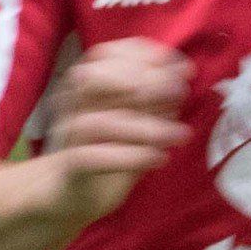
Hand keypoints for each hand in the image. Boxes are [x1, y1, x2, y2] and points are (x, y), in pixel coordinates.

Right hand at [41, 38, 189, 223]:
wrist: (70, 194)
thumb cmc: (109, 151)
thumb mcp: (136, 121)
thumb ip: (154, 100)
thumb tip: (181, 76)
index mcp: (86, 89)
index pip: (102, 55)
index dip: (141, 55)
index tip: (182, 66)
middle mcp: (73, 107)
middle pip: (91, 81)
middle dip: (141, 81)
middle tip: (180, 92)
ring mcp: (69, 137)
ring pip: (95, 122)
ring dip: (143, 125)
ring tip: (180, 134)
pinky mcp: (72, 169)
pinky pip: (91, 158)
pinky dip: (128, 157)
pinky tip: (159, 159)